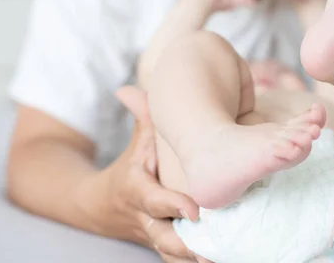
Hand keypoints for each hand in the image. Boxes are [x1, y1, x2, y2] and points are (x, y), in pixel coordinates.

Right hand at [86, 86, 210, 262]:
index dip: (174, 206)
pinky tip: (224, 259)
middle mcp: (146, 218)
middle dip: (190, 246)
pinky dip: (196, 262)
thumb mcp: (136, 143)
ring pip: (174, 255)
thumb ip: (142, 117)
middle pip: (165, 238)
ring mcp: (155, 235)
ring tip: (230, 256)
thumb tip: (126, 89)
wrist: (103, 206)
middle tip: (219, 249)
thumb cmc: (129, 168)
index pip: (155, 201)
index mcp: (138, 191)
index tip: (196, 212)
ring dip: (197, 258)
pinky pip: (179, 260)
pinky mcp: (164, 246)